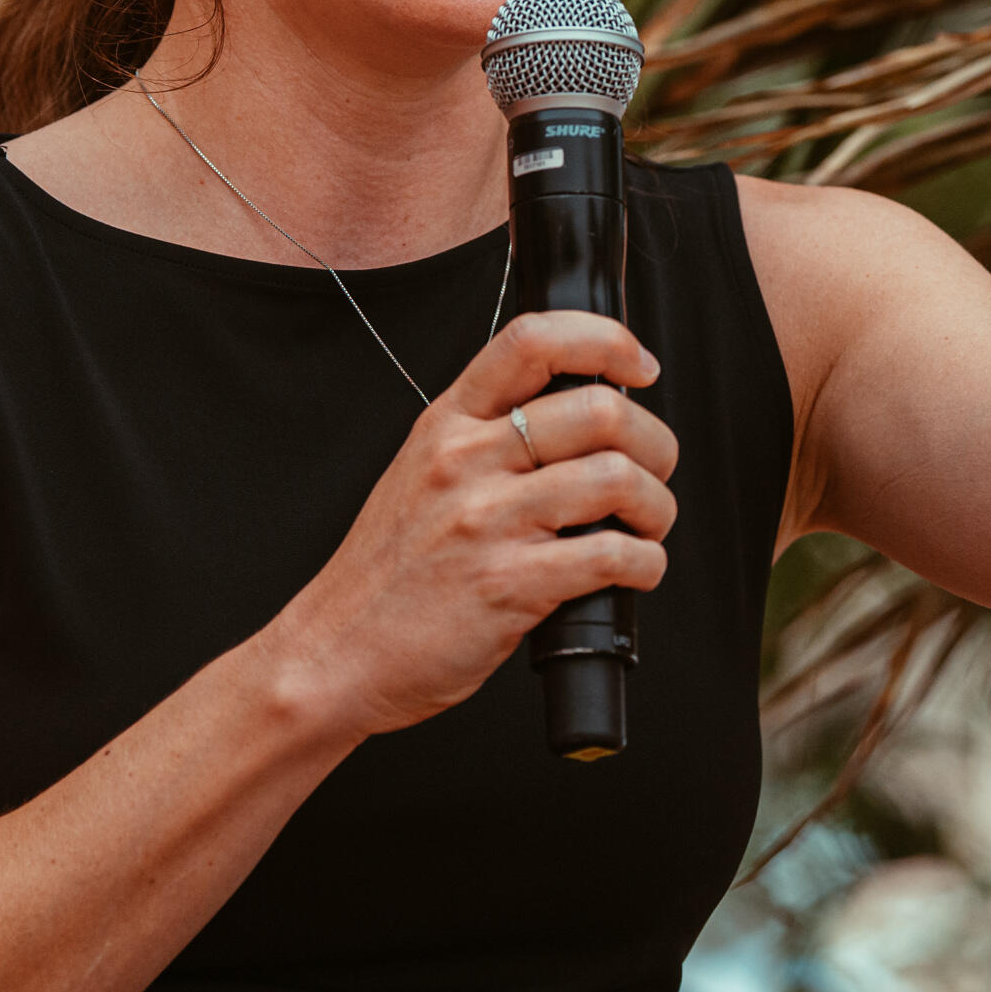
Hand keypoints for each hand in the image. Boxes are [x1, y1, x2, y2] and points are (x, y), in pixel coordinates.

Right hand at [262, 309, 677, 739]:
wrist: (334, 651)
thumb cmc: (385, 573)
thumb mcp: (419, 474)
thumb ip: (484, 440)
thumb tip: (579, 421)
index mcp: (446, 424)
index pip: (532, 341)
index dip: (605, 340)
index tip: (639, 366)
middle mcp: (465, 461)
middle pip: (598, 409)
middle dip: (655, 443)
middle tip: (655, 471)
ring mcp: (485, 521)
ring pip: (616, 478)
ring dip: (656, 507)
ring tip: (646, 527)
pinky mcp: (507, 584)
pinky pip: (610, 555)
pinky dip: (645, 564)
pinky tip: (634, 572)